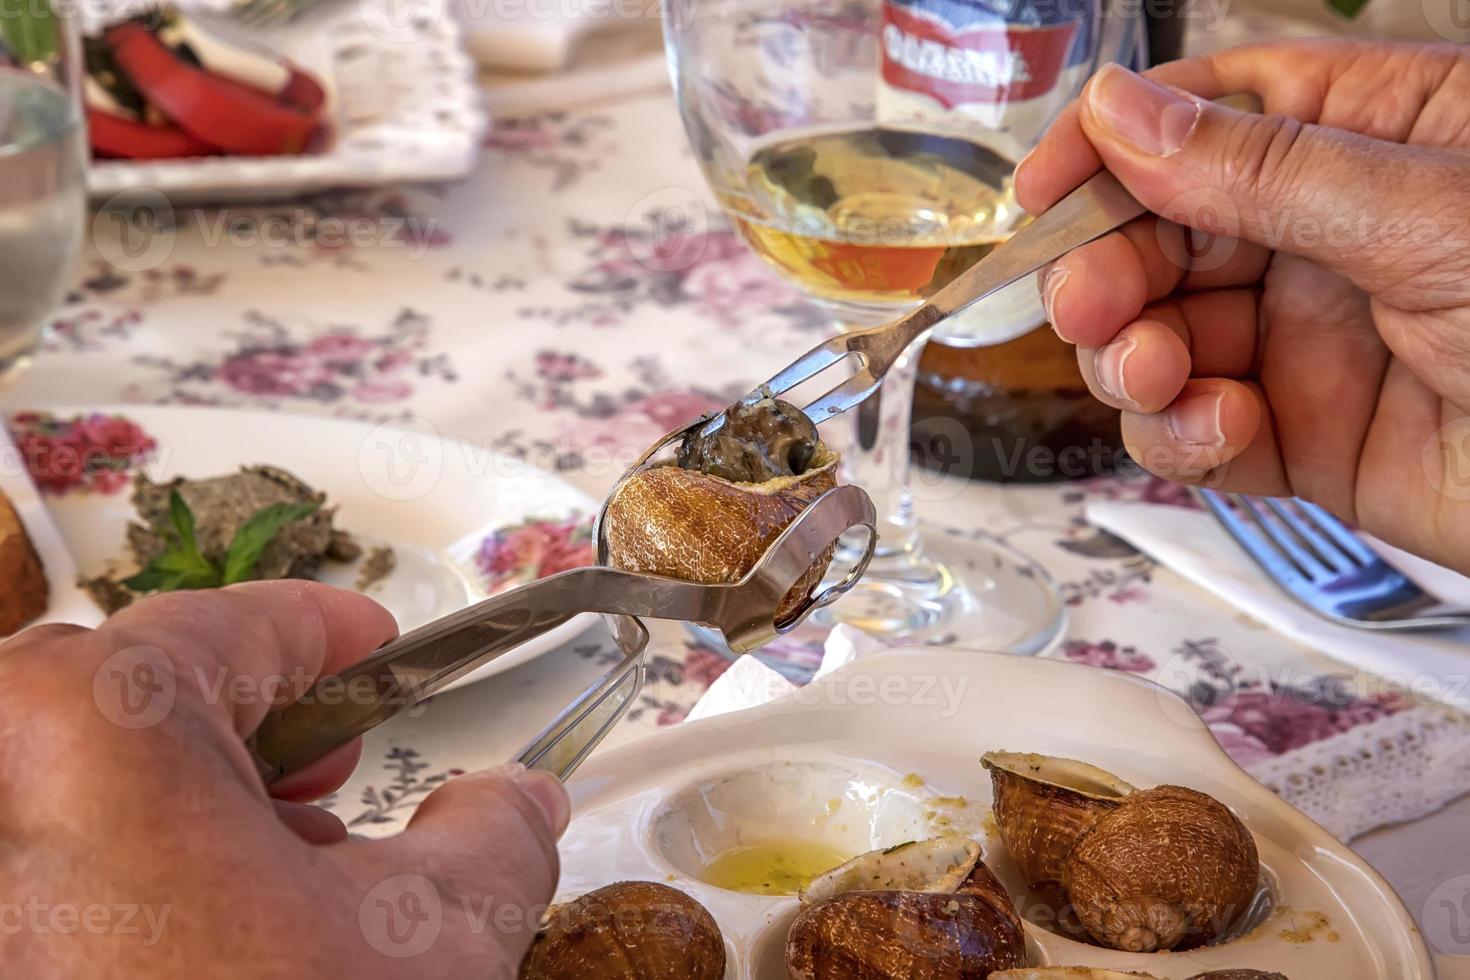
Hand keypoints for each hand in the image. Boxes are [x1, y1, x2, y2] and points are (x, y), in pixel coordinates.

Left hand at [0, 582, 568, 977]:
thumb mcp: (423, 944)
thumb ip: (493, 837)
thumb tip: (519, 803)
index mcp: (91, 723)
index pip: (236, 625)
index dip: (330, 630)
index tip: (372, 641)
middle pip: (140, 701)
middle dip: (252, 735)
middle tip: (332, 776)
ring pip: (75, 785)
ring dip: (186, 814)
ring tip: (275, 884)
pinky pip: (40, 857)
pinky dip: (119, 875)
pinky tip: (191, 945)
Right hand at [1016, 40, 1469, 571]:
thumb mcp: (1429, 214)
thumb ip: (1262, 170)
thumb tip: (1125, 113)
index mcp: (1374, 138)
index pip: (1211, 115)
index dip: (1115, 145)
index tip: (1045, 189)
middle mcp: (1326, 235)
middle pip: (1161, 233)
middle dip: (1109, 270)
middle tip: (1091, 304)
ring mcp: (1308, 340)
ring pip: (1159, 337)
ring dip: (1133, 360)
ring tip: (1158, 376)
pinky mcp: (1302, 439)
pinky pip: (1196, 431)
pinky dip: (1181, 437)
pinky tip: (1219, 430)